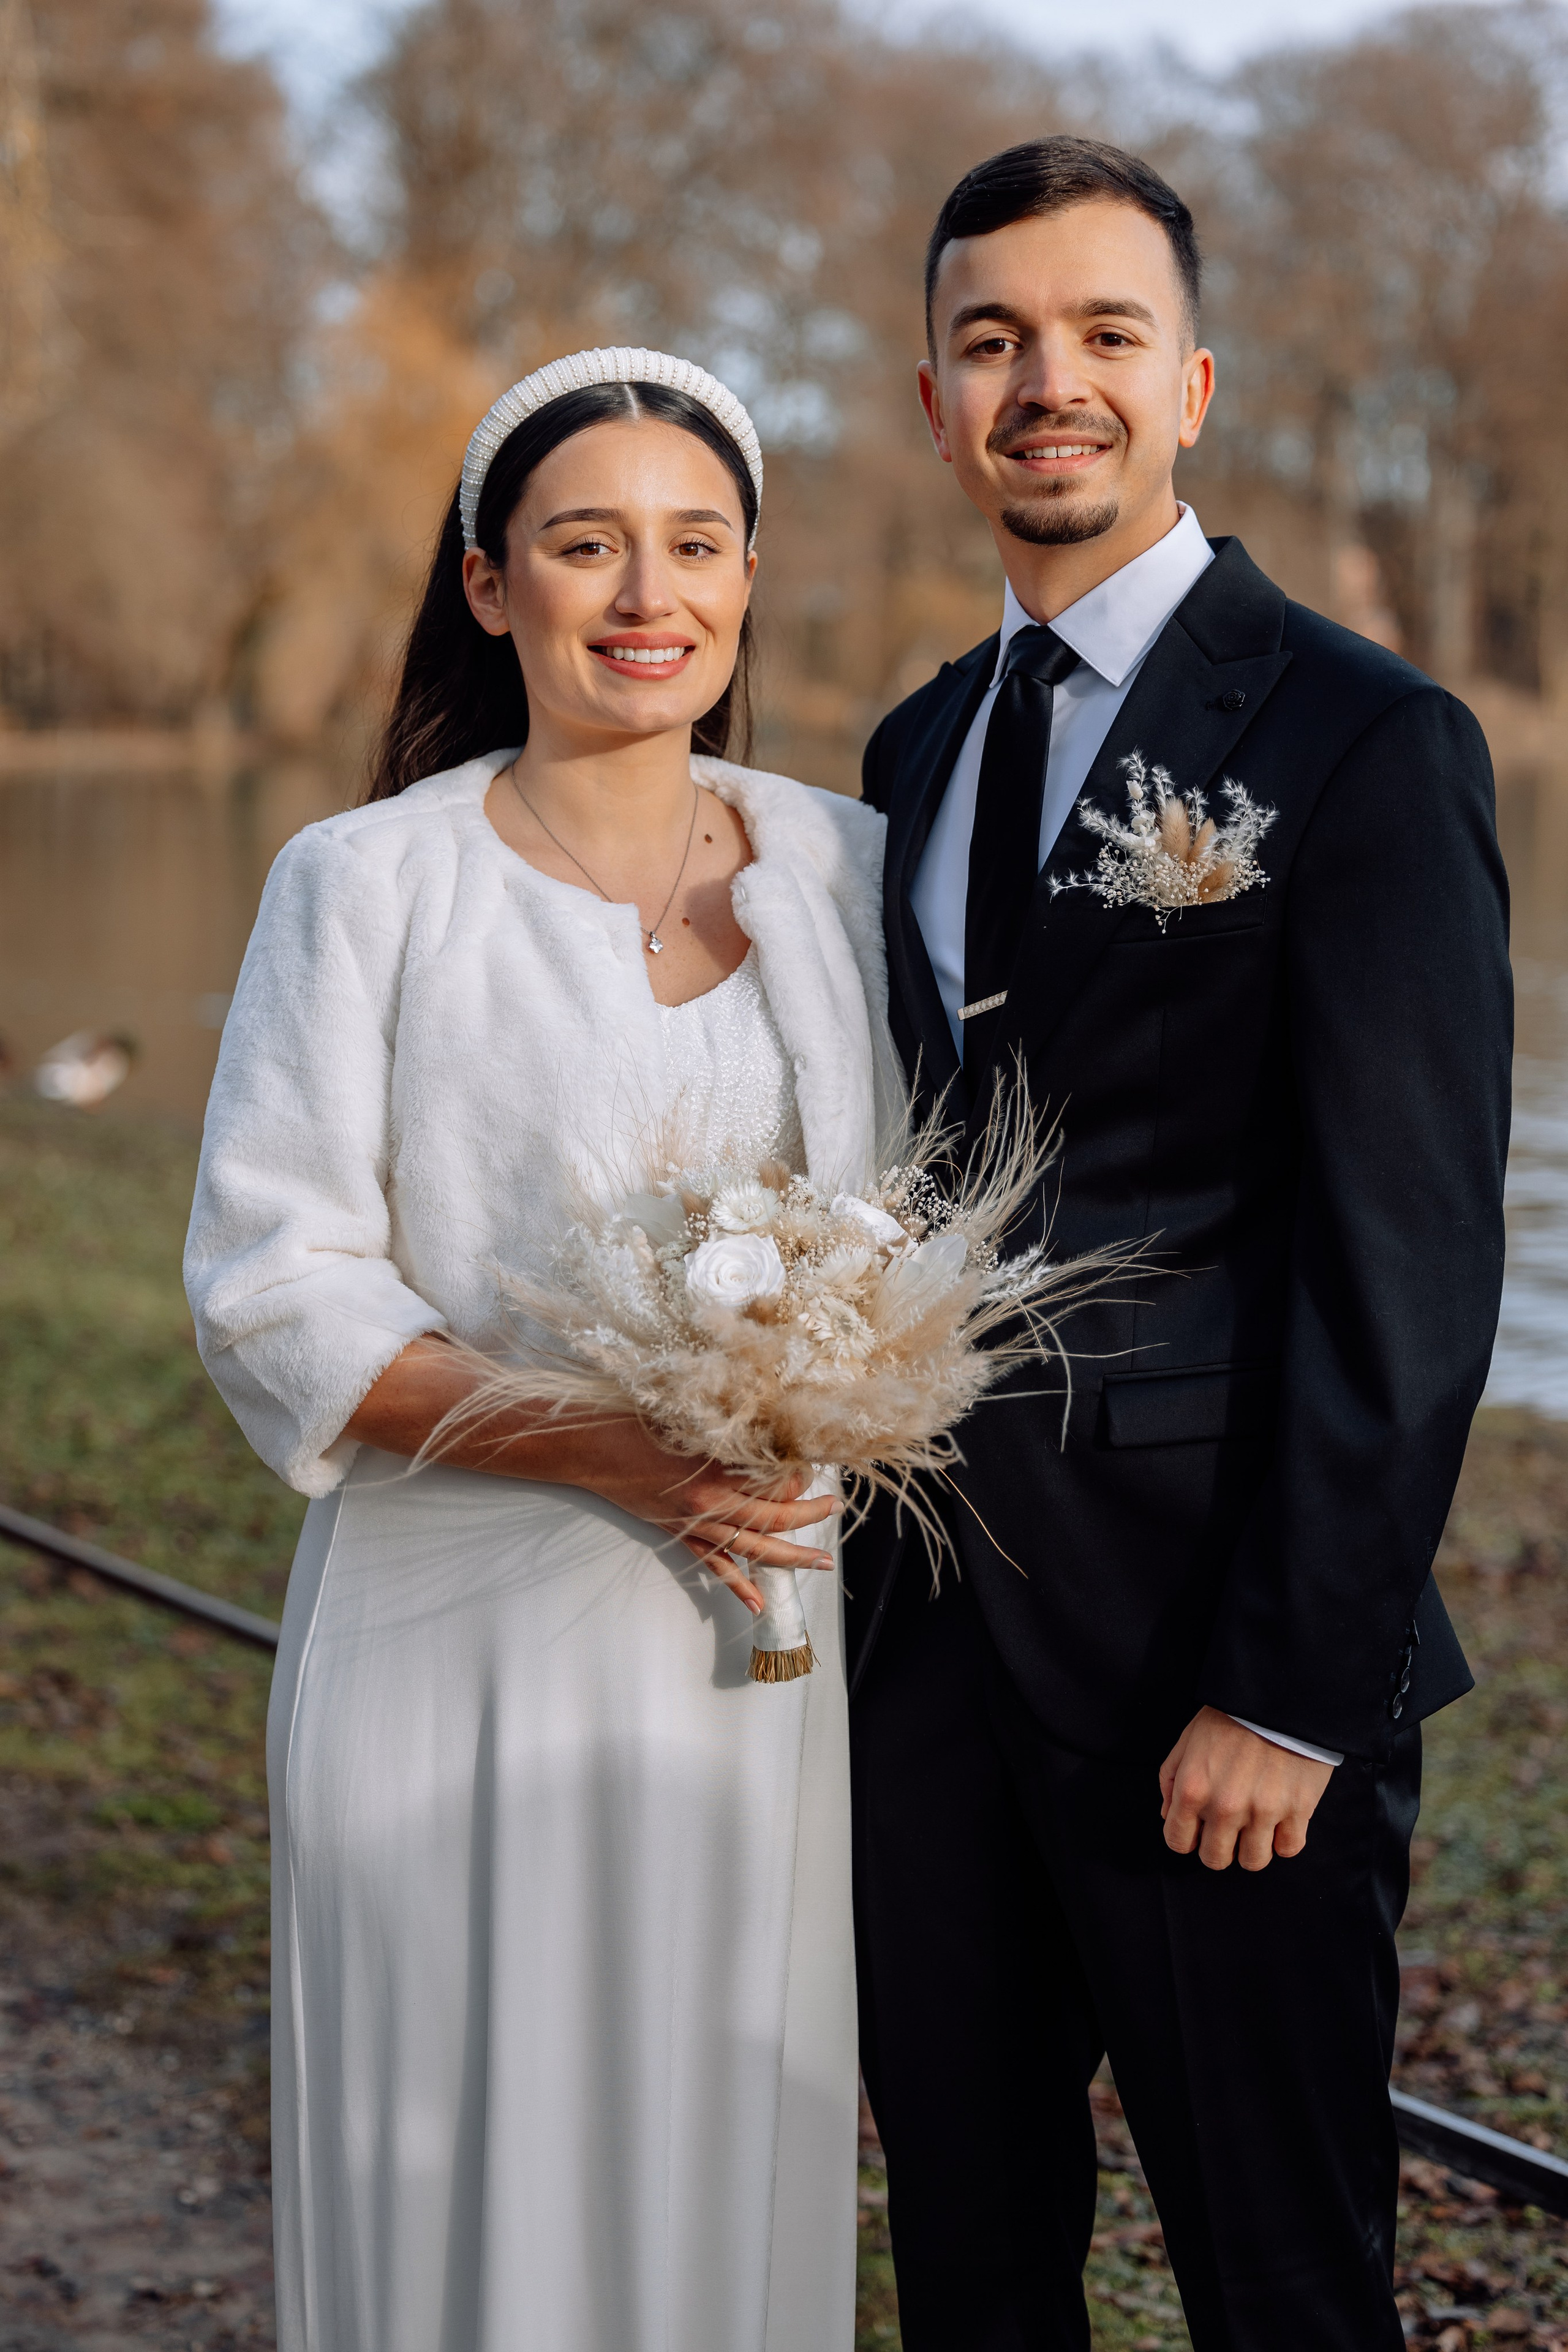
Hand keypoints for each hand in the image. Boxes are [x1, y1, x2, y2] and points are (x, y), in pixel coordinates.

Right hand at [556, 1416, 837, 1616]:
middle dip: (810, 1517)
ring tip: (819, 1563)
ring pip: (751, 1548)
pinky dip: (736, 1585)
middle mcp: (710, 1501)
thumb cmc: (636, 1421)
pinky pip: (713, 1565)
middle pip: (773, 1519)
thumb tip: (771, 1433)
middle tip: (834, 1510)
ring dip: (789, 1558)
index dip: (801, 1477)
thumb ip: (731, 1428)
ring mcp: (694, 1522)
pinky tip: (756, 1602)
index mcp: (717, 1467)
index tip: (813, 1466)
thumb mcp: (690, 1414)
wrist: (591, 1447)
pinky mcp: (678, 1533)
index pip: (776, 1482)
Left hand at [1159, 1706, 1332, 1871]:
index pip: (1178, 1842)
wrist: (1279, 1697)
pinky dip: (1283, 1840)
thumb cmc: (1229, 1718)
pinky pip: (1288, 1849)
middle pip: (1215, 1860)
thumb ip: (1171, 1780)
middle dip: (1218, 1848)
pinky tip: (1280, 1820)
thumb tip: (1169, 1816)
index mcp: (1193, 1789)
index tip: (1197, 1830)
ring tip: (1255, 1826)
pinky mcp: (1298, 1811)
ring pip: (1253, 1862)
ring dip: (1252, 1848)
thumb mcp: (1187, 1741)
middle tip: (1228, 1829)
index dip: (1186, 1838)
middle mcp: (1225, 1807)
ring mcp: (1263, 1812)